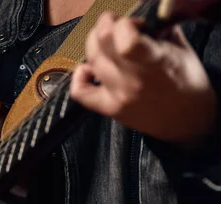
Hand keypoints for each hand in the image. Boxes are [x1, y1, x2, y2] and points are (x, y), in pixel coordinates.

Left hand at [70, 12, 217, 144]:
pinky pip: (80, 92)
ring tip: (104, 42)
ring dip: (94, 45)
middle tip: (112, 24)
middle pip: (102, 44)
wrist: (187, 122)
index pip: (124, 37)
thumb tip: (141, 18)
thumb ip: (161, 30)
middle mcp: (133, 80)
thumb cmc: (188, 83)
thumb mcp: (182, 50)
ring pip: (91, 61)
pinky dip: (79, 76)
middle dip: (104, 26)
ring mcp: (117, 96)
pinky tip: (87, 69)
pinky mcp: (108, 109)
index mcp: (155, 62)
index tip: (131, 24)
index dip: (123, 24)